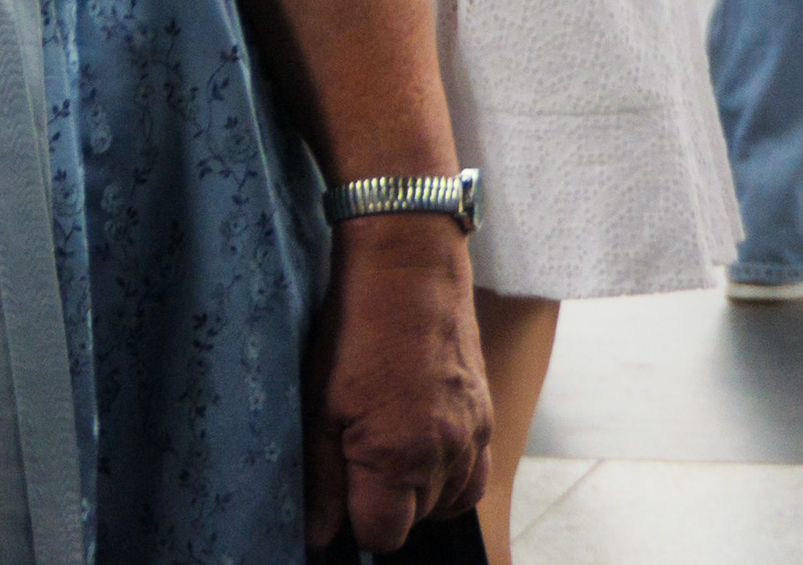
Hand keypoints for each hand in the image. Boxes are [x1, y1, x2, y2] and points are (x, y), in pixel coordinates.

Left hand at [302, 217, 489, 551]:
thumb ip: (318, 474)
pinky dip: (449, 476)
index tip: (335, 493)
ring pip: (448, 502)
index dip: (353, 521)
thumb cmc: (354, 327)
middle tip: (353, 459)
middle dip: (383, 504)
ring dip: (417, 491)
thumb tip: (316, 534)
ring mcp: (473, 437)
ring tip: (383, 451)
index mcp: (399, 457)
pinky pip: (474, 475)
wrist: (409, 268)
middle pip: (416, 520)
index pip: (383, 533)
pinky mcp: (486, 417)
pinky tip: (420, 449)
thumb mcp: (317, 400)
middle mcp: (446, 455)